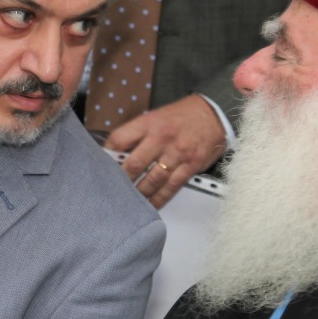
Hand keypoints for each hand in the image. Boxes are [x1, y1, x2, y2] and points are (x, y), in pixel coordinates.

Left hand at [105, 93, 226, 208]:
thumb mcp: (156, 116)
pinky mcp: (190, 166)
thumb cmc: (184, 116)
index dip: (107, 155)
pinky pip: (171, 188)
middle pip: (133, 164)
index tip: (102, 166)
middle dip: (121, 180)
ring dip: (139, 193)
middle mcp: (162, 138)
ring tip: (130, 201)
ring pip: (151, 180)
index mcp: (149, 123)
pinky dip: (159, 199)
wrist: (215, 114)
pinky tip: (151, 205)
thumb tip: (118, 153)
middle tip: (113, 190)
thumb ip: (138, 134)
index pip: (119, 140)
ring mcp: (177, 153)